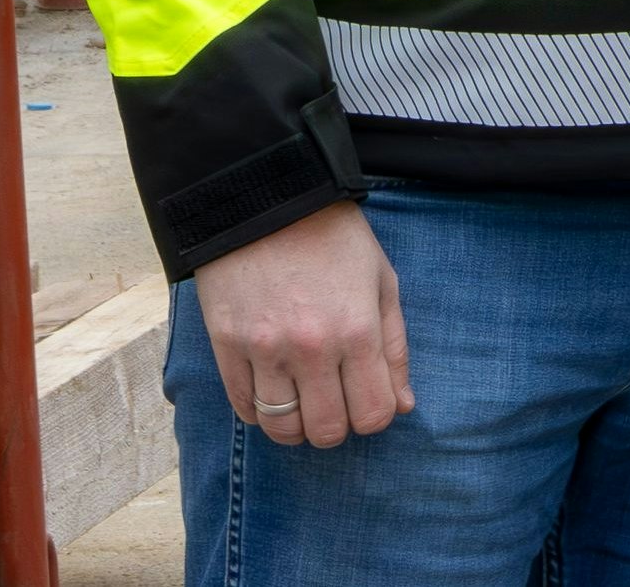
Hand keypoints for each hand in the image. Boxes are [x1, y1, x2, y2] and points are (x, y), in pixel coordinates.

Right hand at [193, 199, 410, 447]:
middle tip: (336, 404)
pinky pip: (243, 407)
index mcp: (358, 331)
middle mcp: (311, 348)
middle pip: (327, 430)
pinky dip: (261, 414)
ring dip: (297, 426)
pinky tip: (273, 395)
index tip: (368, 401)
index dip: (376, 417)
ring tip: (303, 403)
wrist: (266, 199)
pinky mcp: (227, 346)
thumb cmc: (334, 238)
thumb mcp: (382, 282)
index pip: (374, 413)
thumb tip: (403, 404)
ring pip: (282, 428)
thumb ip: (394, 348)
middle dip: (338, 427)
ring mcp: (265, 350)